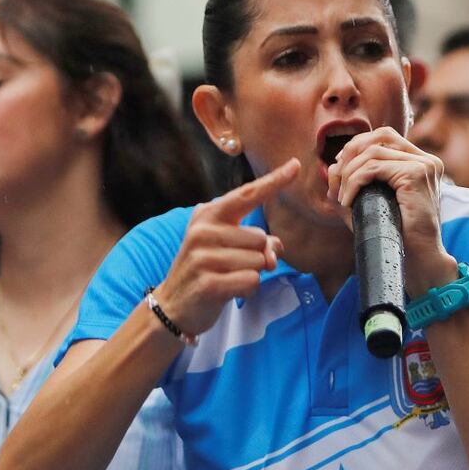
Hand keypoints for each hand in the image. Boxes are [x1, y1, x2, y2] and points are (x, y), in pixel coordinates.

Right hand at [156, 158, 300, 336]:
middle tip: (233, 266)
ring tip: (227, 278)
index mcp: (208, 215)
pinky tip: (228, 291)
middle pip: (260, 238)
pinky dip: (247, 289)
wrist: (172, 304)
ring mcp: (203, 257)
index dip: (274, 181)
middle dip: (257, 256)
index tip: (296, 164)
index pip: (247, 195)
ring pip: (258, 262)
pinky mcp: (208, 283)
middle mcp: (203, 231)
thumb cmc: (206, 270)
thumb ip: (255, 240)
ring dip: (251, 274)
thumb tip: (275, 249)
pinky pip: (251, 281)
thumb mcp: (227, 247)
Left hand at [326, 127, 456, 295]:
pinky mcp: (416, 175)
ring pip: (373, 153)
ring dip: (348, 174)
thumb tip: (332, 168)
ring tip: (341, 197)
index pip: (386, 137)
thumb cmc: (397, 236)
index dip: (358, 147)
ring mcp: (423, 165)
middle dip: (351, 152)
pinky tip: (347, 201)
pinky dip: (354, 182)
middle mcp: (426, 160)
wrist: (420, 260)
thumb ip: (355, 185)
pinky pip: (374, 169)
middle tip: (337, 178)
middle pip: (380, 136)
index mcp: (421, 163)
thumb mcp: (372, 205)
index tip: (340, 170)